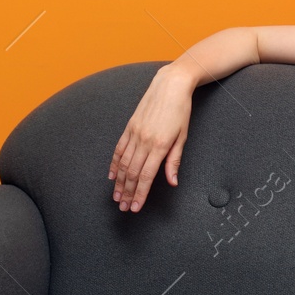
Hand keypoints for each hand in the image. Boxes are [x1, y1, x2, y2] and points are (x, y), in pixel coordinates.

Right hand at [109, 66, 192, 211]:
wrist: (170, 85)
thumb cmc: (181, 111)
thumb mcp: (182, 137)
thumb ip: (174, 161)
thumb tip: (172, 182)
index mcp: (160, 145)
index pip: (146, 176)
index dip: (140, 194)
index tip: (136, 207)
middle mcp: (144, 140)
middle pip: (132, 173)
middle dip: (127, 193)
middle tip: (124, 208)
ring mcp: (134, 133)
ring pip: (123, 164)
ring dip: (119, 183)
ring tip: (116, 197)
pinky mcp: (129, 127)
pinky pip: (119, 149)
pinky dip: (114, 164)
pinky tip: (112, 176)